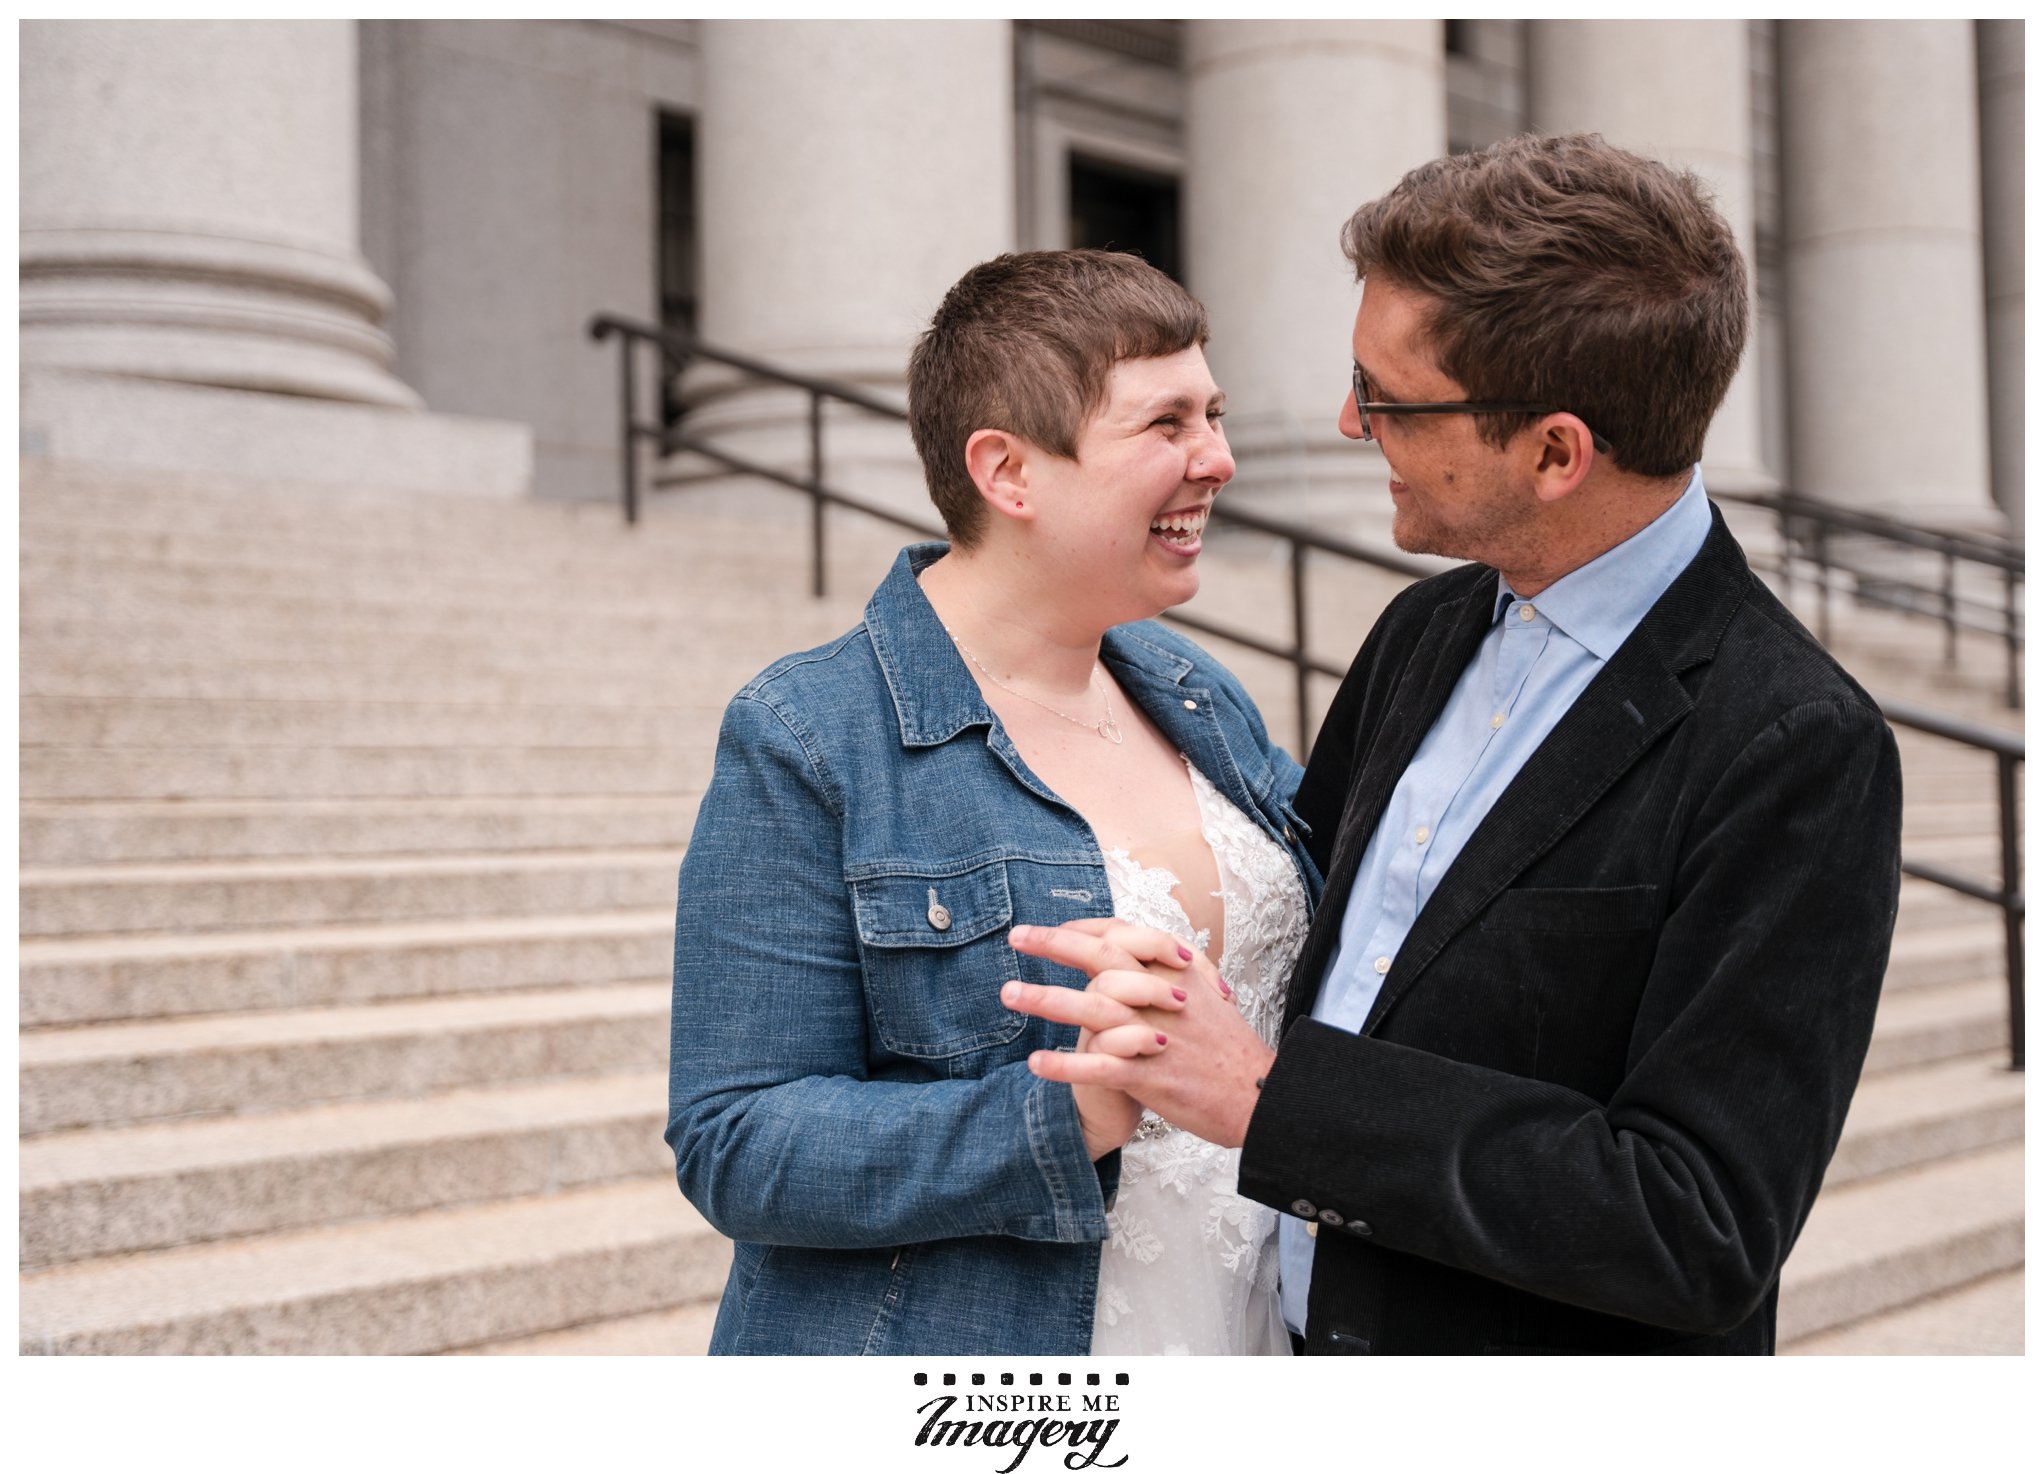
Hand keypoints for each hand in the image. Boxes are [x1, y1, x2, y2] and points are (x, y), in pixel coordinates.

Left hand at [1004, 921, 1274, 1148]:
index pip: (1126, 936)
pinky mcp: (1152, 1076)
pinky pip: (1100, 1066)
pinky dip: (1066, 1065)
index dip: (1086, 929)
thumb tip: (1143, 954)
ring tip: (1008, 994)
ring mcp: (1157, 1036)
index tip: (1054, 929)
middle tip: (1016, 936)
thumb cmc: (1230, 1051)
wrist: (1263, 1097)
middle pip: (1103, 958)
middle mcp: (1165, 997)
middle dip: (1054, 944)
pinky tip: (1036, 1064)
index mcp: (1178, 975)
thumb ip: (1172, 974)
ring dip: (1045, 999)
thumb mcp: (1207, 998)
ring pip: (1093, 1008)